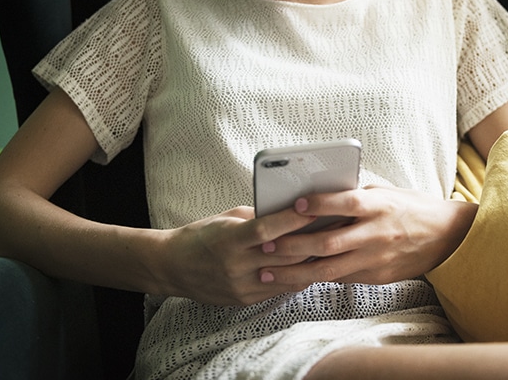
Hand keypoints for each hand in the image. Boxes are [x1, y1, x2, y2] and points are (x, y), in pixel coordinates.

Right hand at [155, 204, 320, 306]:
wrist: (172, 267)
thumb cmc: (201, 236)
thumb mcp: (226, 218)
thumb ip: (257, 216)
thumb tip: (289, 210)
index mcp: (229, 240)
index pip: (266, 230)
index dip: (292, 220)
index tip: (314, 209)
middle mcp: (235, 266)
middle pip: (282, 254)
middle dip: (311, 241)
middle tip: (334, 227)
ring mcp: (241, 286)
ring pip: (286, 275)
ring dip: (310, 261)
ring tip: (330, 247)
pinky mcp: (245, 299)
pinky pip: (279, 288)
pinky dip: (297, 276)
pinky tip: (312, 265)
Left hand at [255, 186, 477, 288]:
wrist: (446, 236)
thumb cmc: (409, 207)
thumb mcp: (385, 194)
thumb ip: (355, 197)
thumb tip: (316, 200)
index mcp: (379, 206)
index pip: (345, 203)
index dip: (319, 204)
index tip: (294, 205)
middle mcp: (376, 234)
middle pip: (328, 243)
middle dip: (292, 246)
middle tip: (264, 246)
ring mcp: (376, 259)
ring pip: (328, 270)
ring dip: (294, 272)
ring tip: (268, 272)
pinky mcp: (377, 277)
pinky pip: (341, 279)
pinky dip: (315, 278)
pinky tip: (292, 278)